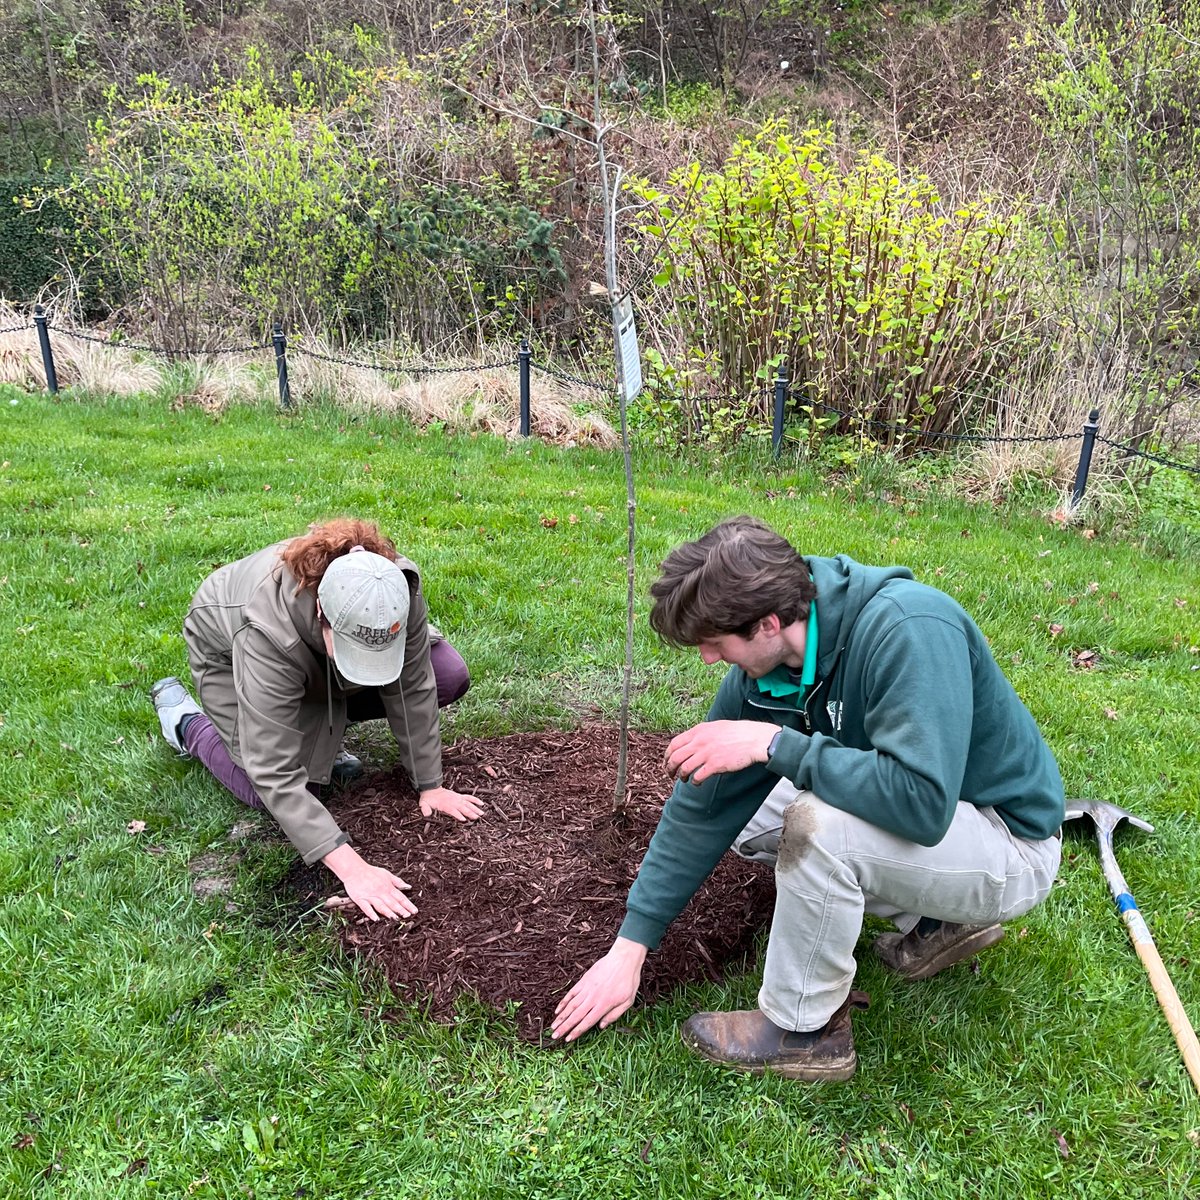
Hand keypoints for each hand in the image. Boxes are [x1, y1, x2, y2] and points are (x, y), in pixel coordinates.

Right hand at [323, 843, 416, 920]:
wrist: (354, 870)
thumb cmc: (371, 872)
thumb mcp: (387, 874)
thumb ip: (398, 882)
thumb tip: (408, 887)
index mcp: (388, 887)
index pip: (400, 897)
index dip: (408, 904)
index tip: (414, 911)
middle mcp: (380, 892)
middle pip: (392, 902)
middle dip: (401, 910)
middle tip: (408, 916)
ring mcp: (370, 896)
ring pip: (381, 906)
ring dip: (389, 913)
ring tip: (395, 919)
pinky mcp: (360, 899)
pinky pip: (366, 908)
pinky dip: (371, 913)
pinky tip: (376, 919)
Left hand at [419, 786, 484, 820]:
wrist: (431, 789)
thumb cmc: (428, 798)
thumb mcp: (424, 804)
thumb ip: (425, 809)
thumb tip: (426, 814)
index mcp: (445, 804)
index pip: (453, 810)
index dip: (458, 815)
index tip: (463, 819)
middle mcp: (453, 801)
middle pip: (463, 807)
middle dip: (470, 812)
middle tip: (476, 818)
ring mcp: (457, 798)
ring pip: (468, 803)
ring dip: (475, 808)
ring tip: (481, 813)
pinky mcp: (460, 796)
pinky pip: (469, 797)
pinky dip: (475, 800)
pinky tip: (481, 804)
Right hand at [551, 937, 647, 1041]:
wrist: (624, 959)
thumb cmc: (628, 981)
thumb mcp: (628, 1001)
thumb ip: (614, 1015)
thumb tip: (601, 1026)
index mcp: (604, 1005)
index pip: (587, 1022)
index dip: (576, 1031)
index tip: (567, 1039)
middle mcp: (593, 998)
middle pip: (575, 1016)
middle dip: (564, 1027)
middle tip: (554, 1036)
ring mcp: (587, 989)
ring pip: (571, 1005)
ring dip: (561, 1016)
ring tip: (553, 1025)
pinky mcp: (584, 980)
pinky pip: (571, 993)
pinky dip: (564, 1001)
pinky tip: (558, 1009)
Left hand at [663, 720, 778, 784]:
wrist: (754, 739)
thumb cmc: (737, 733)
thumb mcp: (715, 727)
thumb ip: (701, 734)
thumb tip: (690, 742)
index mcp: (698, 731)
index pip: (674, 744)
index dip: (667, 755)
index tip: (666, 762)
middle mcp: (700, 741)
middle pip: (675, 757)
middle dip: (669, 768)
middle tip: (670, 774)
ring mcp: (707, 753)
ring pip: (684, 768)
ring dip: (681, 776)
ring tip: (684, 780)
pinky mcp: (715, 765)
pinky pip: (698, 776)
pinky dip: (694, 782)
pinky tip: (697, 783)